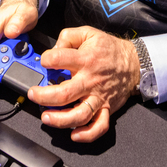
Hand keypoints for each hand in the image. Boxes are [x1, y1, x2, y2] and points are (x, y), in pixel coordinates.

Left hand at [29, 26, 137, 142]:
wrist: (133, 63)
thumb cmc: (109, 49)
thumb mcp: (88, 32)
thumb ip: (68, 36)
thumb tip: (54, 48)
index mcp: (86, 59)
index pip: (60, 59)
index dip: (47, 59)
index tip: (43, 61)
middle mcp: (91, 80)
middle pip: (64, 93)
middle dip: (43, 96)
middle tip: (33, 95)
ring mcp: (98, 97)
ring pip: (79, 114)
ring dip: (60, 119)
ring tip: (46, 117)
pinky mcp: (106, 108)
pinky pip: (99, 126)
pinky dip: (87, 134)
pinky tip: (74, 134)